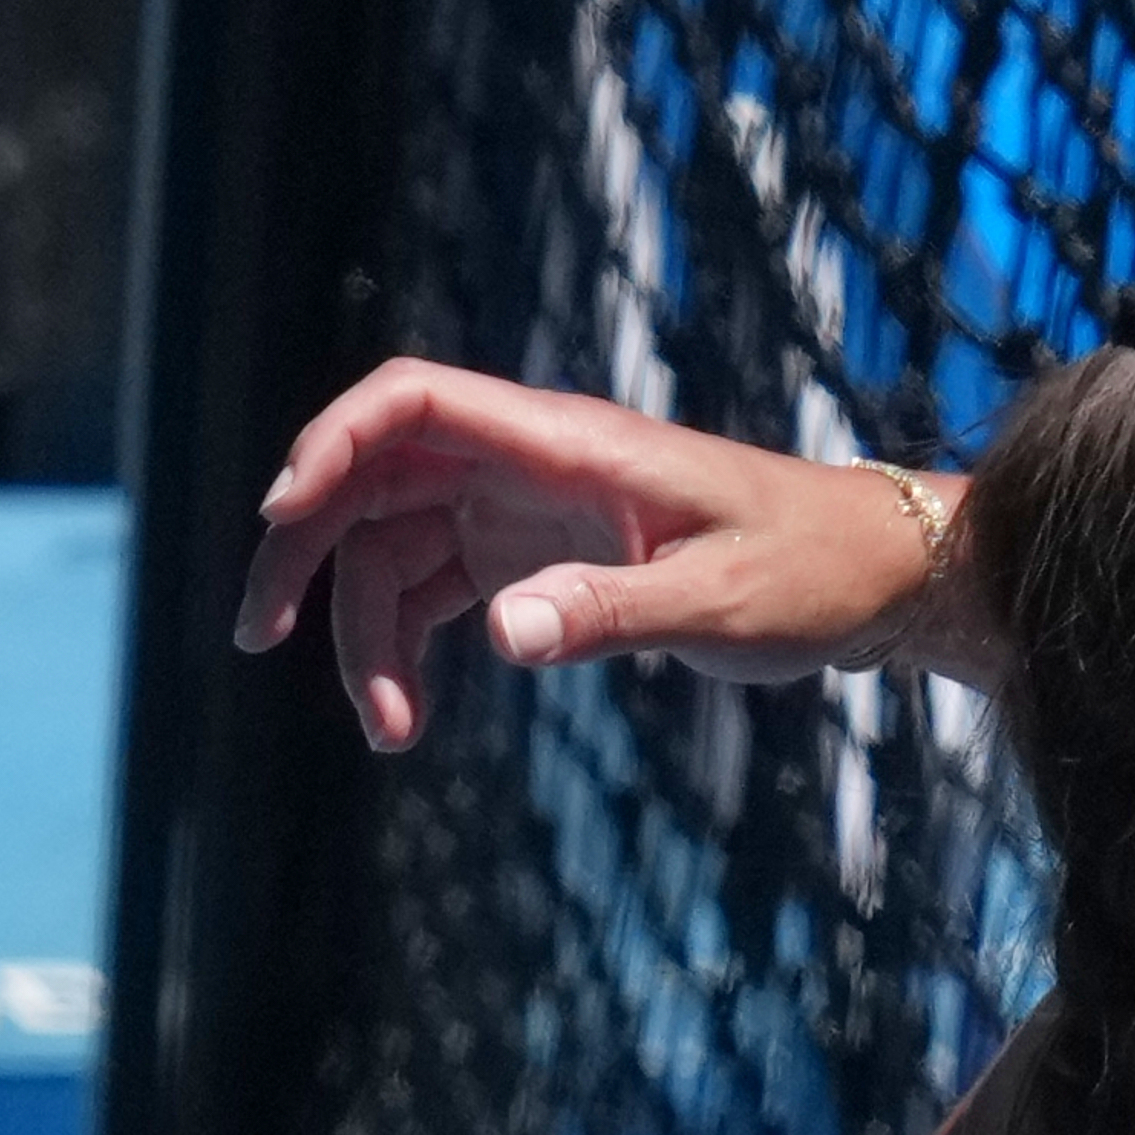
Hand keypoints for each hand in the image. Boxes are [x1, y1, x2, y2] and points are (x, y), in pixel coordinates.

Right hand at [241, 362, 950, 749]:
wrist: (877, 579)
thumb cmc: (816, 573)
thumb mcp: (724, 600)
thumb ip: (614, 611)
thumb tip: (502, 632)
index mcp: (569, 443)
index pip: (414, 401)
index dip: (331, 442)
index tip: (282, 518)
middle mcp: (532, 465)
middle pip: (373, 478)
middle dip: (306, 550)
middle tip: (257, 635)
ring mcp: (529, 512)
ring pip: (397, 549)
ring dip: (366, 633)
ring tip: (386, 732)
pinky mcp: (542, 561)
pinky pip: (441, 592)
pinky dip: (411, 649)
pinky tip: (407, 719)